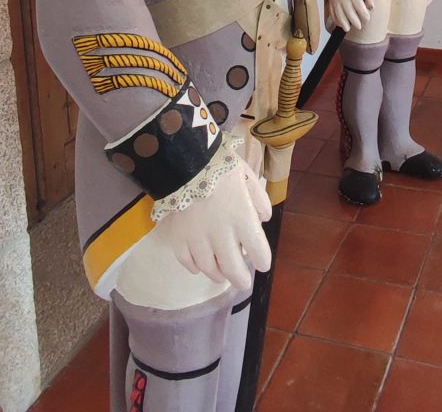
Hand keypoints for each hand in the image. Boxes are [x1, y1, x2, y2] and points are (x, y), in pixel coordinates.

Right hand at [164, 159, 271, 290]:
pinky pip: (186, 260)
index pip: (258, 251)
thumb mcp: (248, 176)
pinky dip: (193, 267)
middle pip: (233, 268)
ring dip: (217, 275)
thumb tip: (263, 220)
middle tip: (243, 283)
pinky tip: (199, 266)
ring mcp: (197, 238)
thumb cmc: (221, 165)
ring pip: (209, 268)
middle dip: (241, 280)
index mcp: (242, 218)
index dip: (262, 260)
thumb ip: (259, 200)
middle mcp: (221, 234)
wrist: (186, 158)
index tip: (262, 263)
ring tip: (222, 275)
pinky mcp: (178, 236)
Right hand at [327, 0, 372, 31]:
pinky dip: (335, 20)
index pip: (360, 9)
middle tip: (359, 26)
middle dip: (355, 22)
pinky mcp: (331, 1)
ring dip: (344, 24)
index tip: (367, 19)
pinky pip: (332, 13)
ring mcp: (336, 1)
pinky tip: (339, 24)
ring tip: (347, 29)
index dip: (364, 16)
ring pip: (339, 16)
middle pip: (350, 14)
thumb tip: (372, 8)